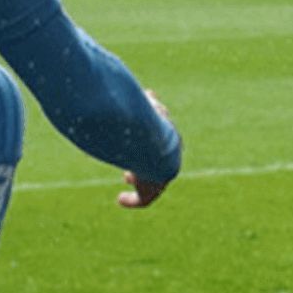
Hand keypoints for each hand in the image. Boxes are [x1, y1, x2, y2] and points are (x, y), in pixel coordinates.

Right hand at [118, 88, 172, 209]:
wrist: (156, 149)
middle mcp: (169, 161)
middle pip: (159, 163)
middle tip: (132, 165)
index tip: (138, 142)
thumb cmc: (150, 125)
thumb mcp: (149, 107)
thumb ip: (148, 101)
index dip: (152, 141)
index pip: (166, 142)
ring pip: (150, 180)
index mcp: (171, 141)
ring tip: (128, 177)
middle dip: (146, 163)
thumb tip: (148, 93)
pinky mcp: (153, 192)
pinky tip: (120, 199)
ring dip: (140, 178)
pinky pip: (142, 199)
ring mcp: (161, 178)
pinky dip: (132, 200)